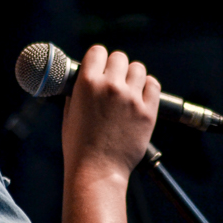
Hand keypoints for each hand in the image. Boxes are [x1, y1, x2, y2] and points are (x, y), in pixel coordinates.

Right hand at [61, 45, 160, 182]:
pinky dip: (148, 87)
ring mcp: (131, 99)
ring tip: (128, 88)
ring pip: (138, 68)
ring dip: (132, 76)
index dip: (98, 58)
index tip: (99, 65)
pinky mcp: (147, 112)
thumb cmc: (79, 146)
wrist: (97, 171)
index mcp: (87, 84)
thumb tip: (83, 79)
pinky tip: (141, 95)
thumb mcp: (68, 113)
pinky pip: (154, 85)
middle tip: (114, 80)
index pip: (98, 51)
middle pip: (119, 57)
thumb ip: (77, 92)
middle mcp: (110, 86)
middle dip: (116, 67)